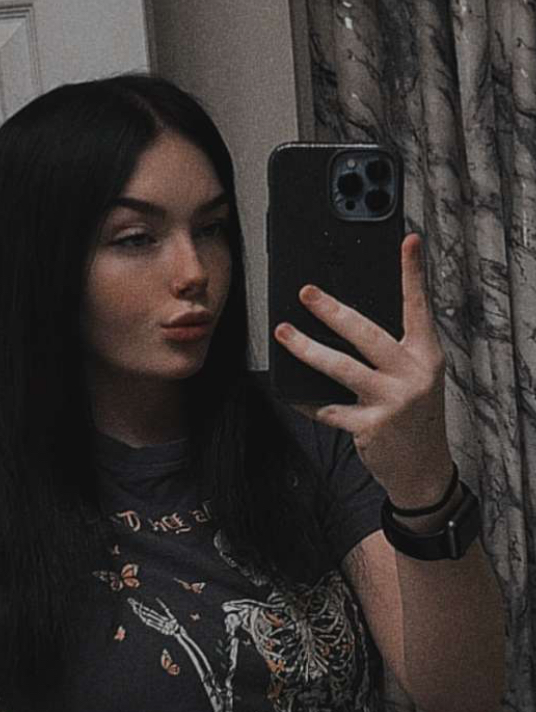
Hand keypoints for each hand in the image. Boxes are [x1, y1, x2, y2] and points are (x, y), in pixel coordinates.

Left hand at [272, 233, 453, 504]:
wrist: (424, 470)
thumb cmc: (415, 414)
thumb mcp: (417, 377)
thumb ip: (393, 351)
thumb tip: (345, 320)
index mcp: (427, 356)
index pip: (418, 307)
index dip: (413, 273)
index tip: (408, 241)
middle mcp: (413, 375)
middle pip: (366, 334)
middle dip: (332, 310)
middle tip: (306, 292)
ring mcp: (392, 401)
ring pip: (340, 368)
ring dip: (307, 349)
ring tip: (283, 333)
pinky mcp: (370, 427)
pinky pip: (327, 408)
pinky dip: (306, 400)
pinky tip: (289, 391)